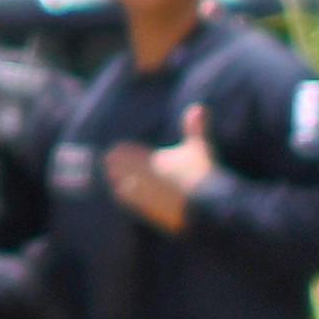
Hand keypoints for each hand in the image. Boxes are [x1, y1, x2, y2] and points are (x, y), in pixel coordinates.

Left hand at [104, 136, 218, 231]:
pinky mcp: (147, 211)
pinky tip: (125, 196)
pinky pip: (128, 203)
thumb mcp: (199, 147)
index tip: (115, 152)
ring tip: (116, 180)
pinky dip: (125, 198)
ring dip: (118, 182)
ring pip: (118, 186)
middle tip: (110, 165)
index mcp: (150, 158)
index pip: (122, 152)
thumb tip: (199, 107)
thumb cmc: (202, 173)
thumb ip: (195, 128)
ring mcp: (143, 195)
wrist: (207, 206)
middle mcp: (142, 177)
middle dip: (115, 167)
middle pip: (116, 169)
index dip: (119, 153)